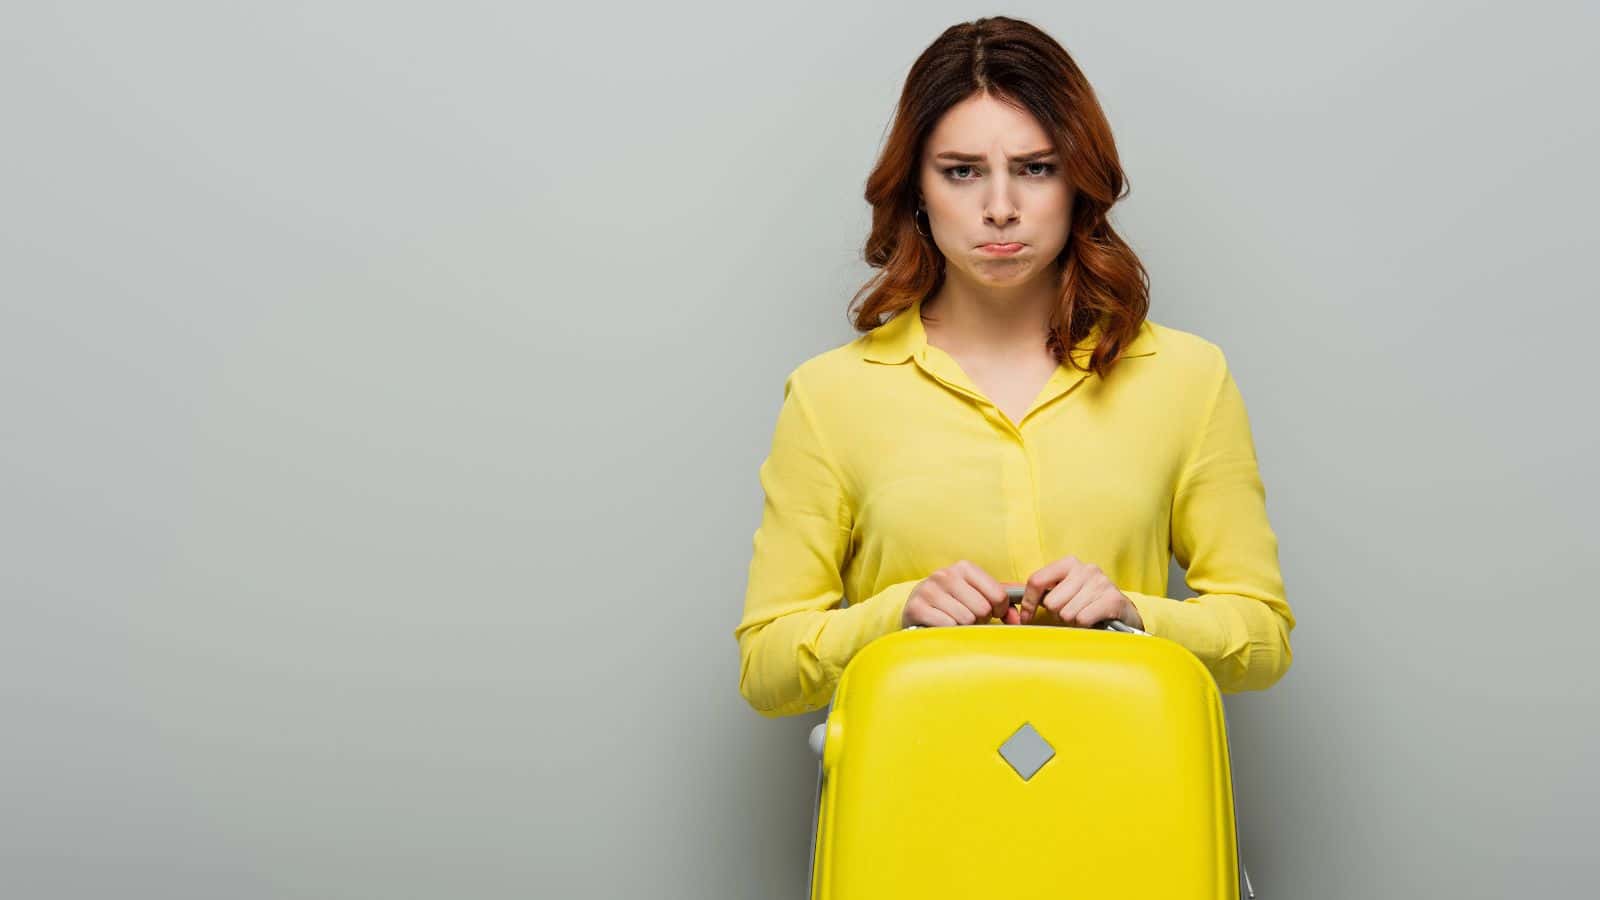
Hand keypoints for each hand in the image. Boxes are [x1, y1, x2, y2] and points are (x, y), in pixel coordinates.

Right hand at [901, 560, 1020, 627]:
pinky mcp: (916, 608)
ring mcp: (929, 590)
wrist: (915, 606)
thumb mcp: (976, 593)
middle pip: (982, 609)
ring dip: (964, 627)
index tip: (992, 613)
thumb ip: (1001, 601)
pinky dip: (949, 632)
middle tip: (970, 618)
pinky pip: (947, 626)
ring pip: (966, 620)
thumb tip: (1017, 618)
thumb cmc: (952, 601)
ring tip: (956, 621)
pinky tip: (942, 626)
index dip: (999, 610)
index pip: (998, 595)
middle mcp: (945, 574)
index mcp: (964, 567)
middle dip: (980, 620)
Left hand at [1016, 556, 1143, 629]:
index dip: (1028, 602)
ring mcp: (1101, 582)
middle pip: (1051, 602)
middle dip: (1058, 614)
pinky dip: (1086, 625)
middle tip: (1071, 613)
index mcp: (1069, 563)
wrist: (1123, 613)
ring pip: (1067, 613)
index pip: (1037, 580)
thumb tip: (1012, 600)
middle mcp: (1086, 569)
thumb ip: (1042, 593)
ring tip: (1084, 616)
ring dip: (1073, 621)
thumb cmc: (1088, 603)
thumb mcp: (1065, 592)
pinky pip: (1083, 619)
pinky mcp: (1113, 599)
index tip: (1027, 617)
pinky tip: (1094, 620)